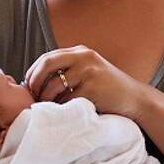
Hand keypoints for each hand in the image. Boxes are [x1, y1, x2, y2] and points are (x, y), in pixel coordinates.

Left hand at [24, 46, 145, 117]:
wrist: (134, 98)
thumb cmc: (107, 90)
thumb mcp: (87, 72)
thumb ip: (68, 70)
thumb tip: (34, 82)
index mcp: (80, 52)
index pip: (47, 57)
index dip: (33, 72)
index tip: (29, 87)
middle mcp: (84, 56)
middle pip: (46, 64)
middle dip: (34, 82)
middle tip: (32, 96)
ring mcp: (89, 71)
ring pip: (53, 84)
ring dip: (45, 98)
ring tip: (47, 107)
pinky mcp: (93, 87)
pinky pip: (67, 99)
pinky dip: (61, 107)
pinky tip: (63, 112)